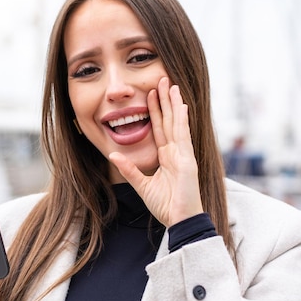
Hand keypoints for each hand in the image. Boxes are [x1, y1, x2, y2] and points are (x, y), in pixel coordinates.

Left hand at [109, 77, 203, 226]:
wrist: (180, 220)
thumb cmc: (166, 206)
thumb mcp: (142, 185)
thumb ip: (129, 169)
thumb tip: (113, 155)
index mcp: (167, 157)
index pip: (160, 128)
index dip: (156, 111)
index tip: (150, 94)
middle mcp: (177, 152)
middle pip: (169, 120)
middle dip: (165, 100)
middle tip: (162, 80)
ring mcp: (183, 154)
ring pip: (177, 123)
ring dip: (174, 103)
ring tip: (171, 85)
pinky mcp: (187, 159)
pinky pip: (183, 135)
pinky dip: (182, 119)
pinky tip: (180, 104)